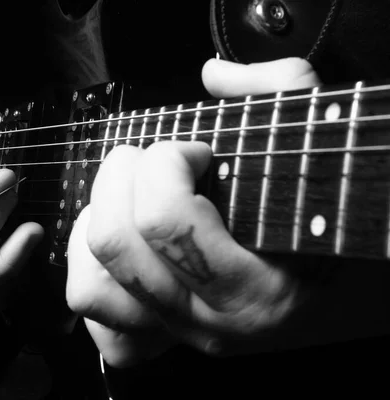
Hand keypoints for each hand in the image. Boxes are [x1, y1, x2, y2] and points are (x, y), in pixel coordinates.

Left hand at [66, 58, 321, 366]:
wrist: (333, 288)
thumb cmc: (322, 220)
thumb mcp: (317, 147)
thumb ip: (277, 91)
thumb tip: (213, 75)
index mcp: (256, 287)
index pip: (164, 220)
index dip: (166, 162)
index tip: (195, 151)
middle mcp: (209, 319)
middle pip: (114, 243)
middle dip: (120, 178)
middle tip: (151, 161)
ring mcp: (175, 332)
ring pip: (89, 286)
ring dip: (95, 227)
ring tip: (128, 202)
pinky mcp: (152, 339)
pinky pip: (94, 315)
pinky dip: (90, 273)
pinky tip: (123, 245)